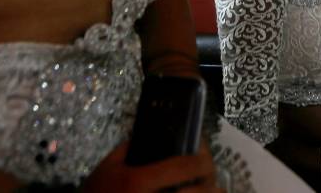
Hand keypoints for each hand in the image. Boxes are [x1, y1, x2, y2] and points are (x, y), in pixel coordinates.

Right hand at [83, 142, 222, 192]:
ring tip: (211, 190)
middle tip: (210, 176)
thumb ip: (132, 147)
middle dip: (211, 182)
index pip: (186, 165)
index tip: (205, 154)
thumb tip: (159, 134)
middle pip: (201, 191)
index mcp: (139, 181)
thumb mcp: (109, 165)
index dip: (204, 157)